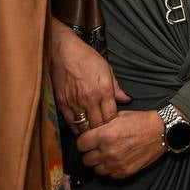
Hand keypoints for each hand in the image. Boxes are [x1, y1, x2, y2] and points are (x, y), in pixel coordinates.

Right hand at [47, 18, 129, 132]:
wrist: (63, 51)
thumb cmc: (86, 58)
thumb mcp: (107, 69)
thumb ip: (117, 88)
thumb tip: (127, 99)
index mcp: (103, 90)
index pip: (111, 117)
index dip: (114, 126)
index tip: (115, 129)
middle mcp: (90, 99)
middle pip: (99, 125)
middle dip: (103, 133)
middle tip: (105, 137)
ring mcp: (75, 103)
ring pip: (84, 127)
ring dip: (89, 134)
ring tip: (94, 138)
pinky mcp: (63, 104)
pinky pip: (70, 123)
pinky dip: (76, 129)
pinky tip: (80, 131)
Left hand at [75, 109, 164, 177]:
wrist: (161, 131)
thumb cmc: (141, 121)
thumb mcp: (118, 116)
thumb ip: (102, 125)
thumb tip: (90, 130)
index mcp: (104, 135)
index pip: (80, 144)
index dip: (84, 142)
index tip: (87, 140)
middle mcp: (108, 151)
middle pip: (86, 159)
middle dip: (90, 153)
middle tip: (97, 148)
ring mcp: (116, 163)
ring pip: (96, 169)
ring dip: (99, 163)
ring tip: (107, 155)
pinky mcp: (124, 172)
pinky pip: (109, 175)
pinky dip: (110, 169)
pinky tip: (116, 160)